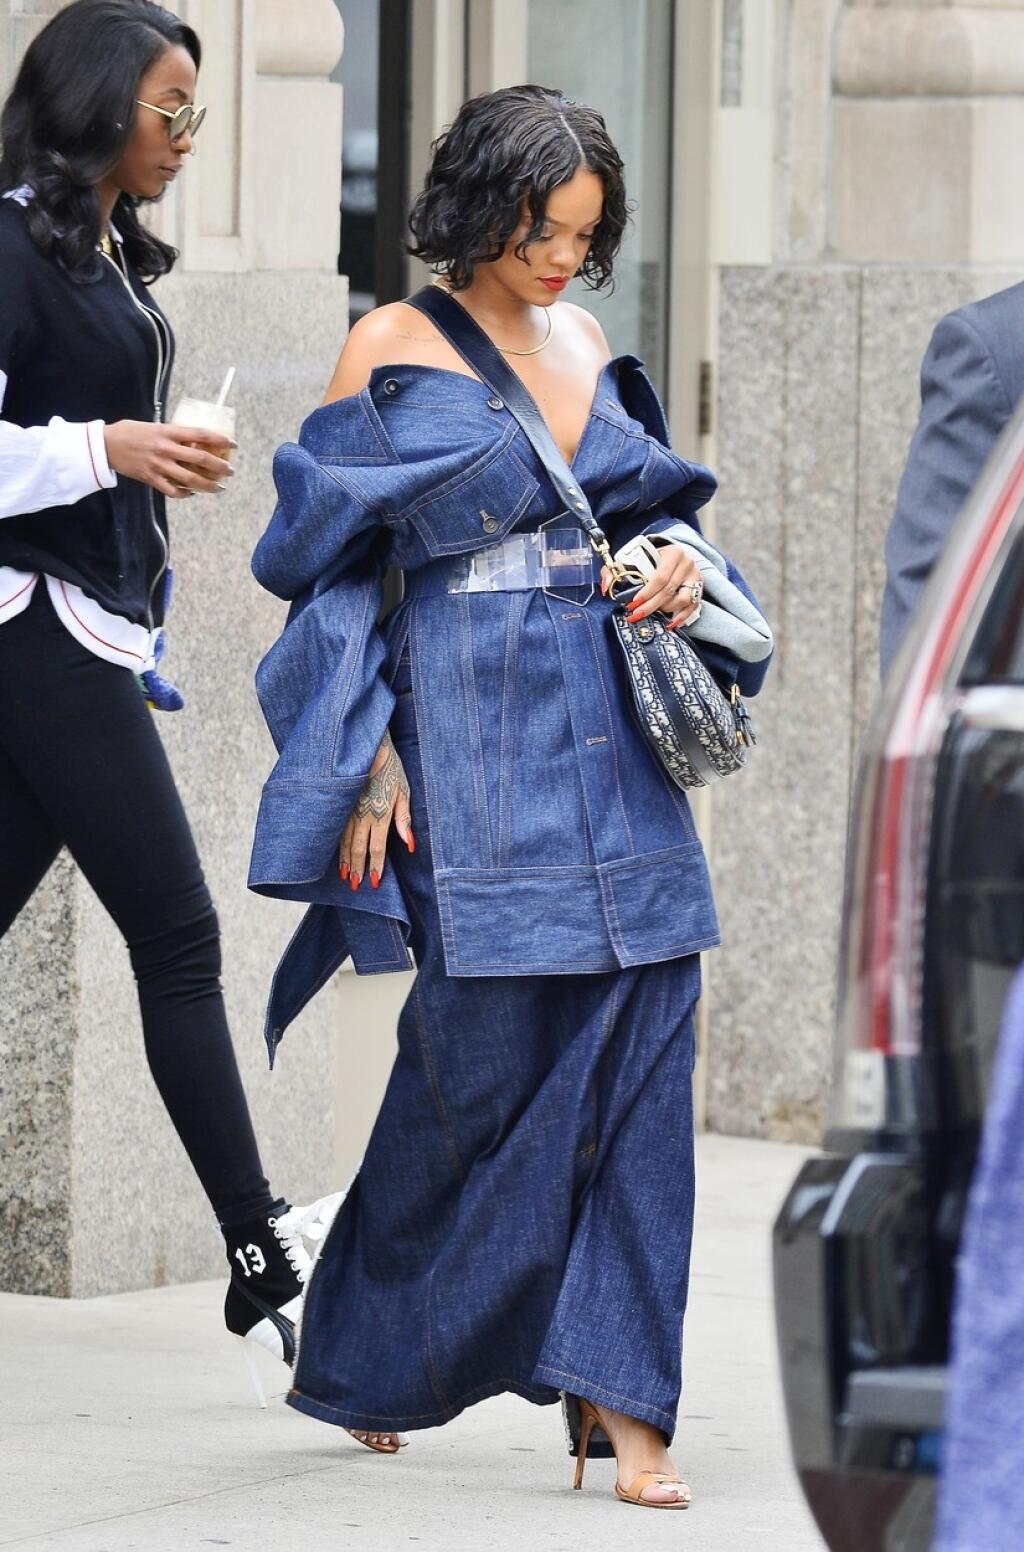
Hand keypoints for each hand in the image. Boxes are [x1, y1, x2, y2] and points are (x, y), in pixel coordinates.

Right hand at [103, 420, 234, 498]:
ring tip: (219, 487)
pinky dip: (186, 494)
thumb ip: (173, 433)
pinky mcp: (151, 479)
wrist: (105, 445)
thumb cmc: (130, 432)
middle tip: (230, 471)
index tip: (233, 444)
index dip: (221, 439)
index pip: (201, 434)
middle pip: (201, 459)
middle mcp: (166, 448)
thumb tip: (194, 439)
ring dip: (209, 485)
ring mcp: (159, 465)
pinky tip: (193, 493)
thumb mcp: (154, 426)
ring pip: (191, 480)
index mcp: (168, 431)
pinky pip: (174, 491)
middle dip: (220, 467)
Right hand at [339, 730, 414, 890]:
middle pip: (358, 849)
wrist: (368, 747)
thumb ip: (404, 820)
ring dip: (344, 861)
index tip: (374, 882)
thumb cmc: (391, 769)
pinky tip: (333, 853)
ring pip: (343, 841)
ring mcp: (347, 810)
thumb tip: (410, 845)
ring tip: (344, 876)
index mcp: (380, 814)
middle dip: (357, 869)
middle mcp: (361, 815)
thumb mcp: (404, 792)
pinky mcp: (340, 804)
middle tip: (355, 886)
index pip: (376, 848)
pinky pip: (335, 830)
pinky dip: (334, 845)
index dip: (375, 866)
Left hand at [600, 541, 702, 629]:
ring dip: (665, 610)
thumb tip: (606, 586)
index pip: (660, 577)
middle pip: (669, 591)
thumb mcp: (632, 558)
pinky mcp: (700, 589)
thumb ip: (614, 570)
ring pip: (683, 600)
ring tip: (652, 611)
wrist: (670, 554)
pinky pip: (692, 607)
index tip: (632, 603)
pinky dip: (681, 618)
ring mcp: (696, 577)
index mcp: (673, 553)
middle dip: (650, 606)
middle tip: (636, 614)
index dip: (646, 593)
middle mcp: (687, 564)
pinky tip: (669, 624)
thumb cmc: (649, 559)